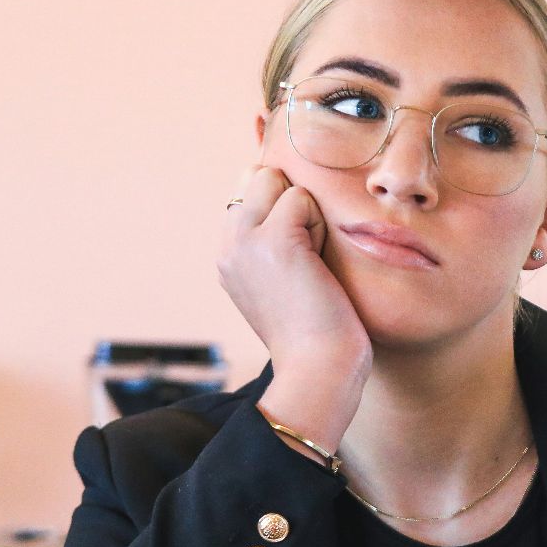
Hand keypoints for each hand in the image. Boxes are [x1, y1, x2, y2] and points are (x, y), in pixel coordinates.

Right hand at [217, 166, 371, 445]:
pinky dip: (319, 224)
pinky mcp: (272, 240)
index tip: (298, 256)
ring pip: (277, 180)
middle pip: (258, 176)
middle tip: (307, 255)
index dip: (283, 207)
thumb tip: (294, 197)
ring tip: (311, 261)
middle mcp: (227, 244)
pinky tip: (316, 265)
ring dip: (307, 214)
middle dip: (291, 202)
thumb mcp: (282, 281)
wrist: (317, 370)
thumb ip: (274, 241)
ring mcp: (244, 240)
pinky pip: (301, 198)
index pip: (248, 190)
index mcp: (228, 255)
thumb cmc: (316, 332)